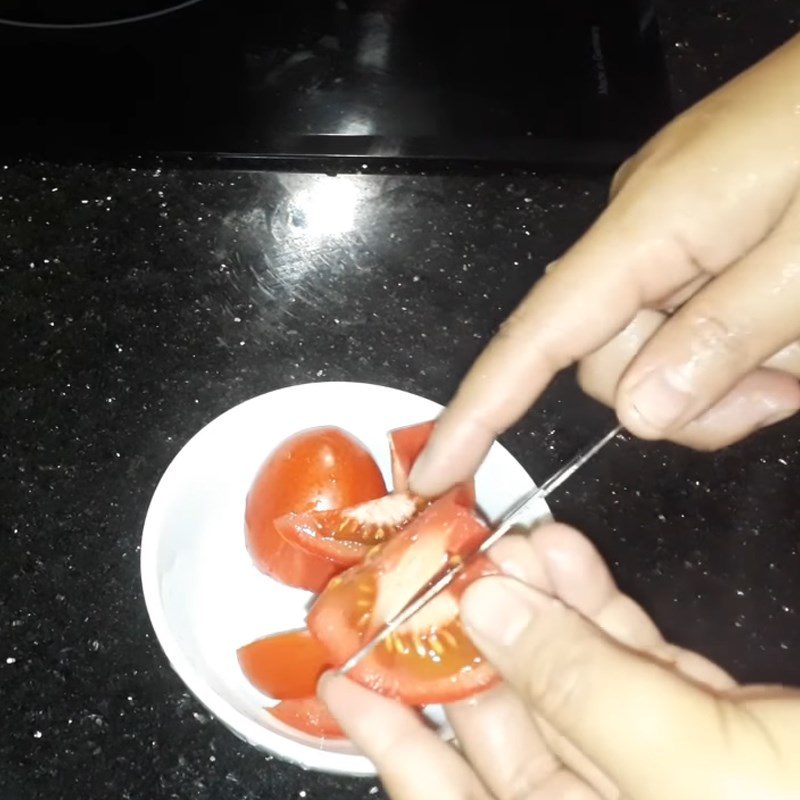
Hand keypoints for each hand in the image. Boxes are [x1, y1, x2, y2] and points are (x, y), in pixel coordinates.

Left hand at [320, 524, 799, 799]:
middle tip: (414, 584)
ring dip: (535, 609)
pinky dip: (602, 606)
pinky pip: (640, 663)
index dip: (399, 748)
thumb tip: (491, 605)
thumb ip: (586, 693)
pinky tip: (566, 553)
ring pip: (573, 686)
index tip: (339, 682)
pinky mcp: (719, 725)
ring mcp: (669, 772)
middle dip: (467, 650)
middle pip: (510, 736)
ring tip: (495, 545)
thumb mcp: (698, 776)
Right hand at [410, 34, 799, 496]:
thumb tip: (637, 413)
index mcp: (649, 227)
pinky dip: (736, 346)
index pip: (534, 337)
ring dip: (726, 377)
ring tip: (798, 345)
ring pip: (655, 355)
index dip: (479, 411)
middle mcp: (638, 232)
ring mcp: (666, 235)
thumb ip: (724, 336)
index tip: (436, 471)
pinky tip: (788, 325)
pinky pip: (685, 321)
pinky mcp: (695, 238)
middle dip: (688, 403)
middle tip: (780, 385)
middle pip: (610, 367)